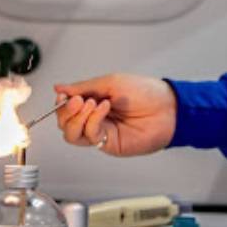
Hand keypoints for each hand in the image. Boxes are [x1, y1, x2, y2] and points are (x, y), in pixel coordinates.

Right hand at [53, 74, 176, 156]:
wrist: (167, 108)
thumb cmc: (146, 92)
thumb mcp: (111, 82)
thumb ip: (83, 87)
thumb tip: (59, 88)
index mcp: (95, 101)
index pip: (67, 107)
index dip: (62, 103)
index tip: (63, 96)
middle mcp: (95, 118)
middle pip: (65, 122)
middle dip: (66, 111)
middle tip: (77, 101)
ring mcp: (101, 131)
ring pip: (71, 134)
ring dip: (77, 118)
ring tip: (90, 104)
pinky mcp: (108, 143)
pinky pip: (89, 136)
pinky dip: (92, 121)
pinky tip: (103, 109)